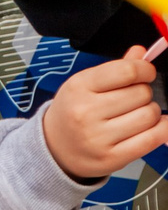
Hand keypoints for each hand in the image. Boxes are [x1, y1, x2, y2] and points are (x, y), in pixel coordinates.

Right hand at [42, 46, 167, 179]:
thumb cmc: (73, 113)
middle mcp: (85, 112)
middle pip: (142, 93)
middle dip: (144, 94)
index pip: (127, 71)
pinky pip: (153, 138)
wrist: (53, 149)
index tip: (145, 74)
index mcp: (78, 87)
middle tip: (131, 101)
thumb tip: (140, 52)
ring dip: (150, 114)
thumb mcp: (84, 86)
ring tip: (134, 116)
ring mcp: (97, 137)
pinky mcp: (110, 157)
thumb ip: (115, 69)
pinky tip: (153, 127)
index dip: (145, 70)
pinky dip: (161, 130)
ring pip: (150, 115)